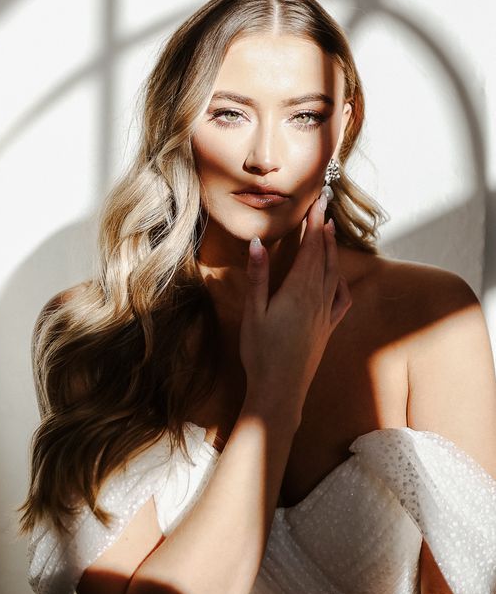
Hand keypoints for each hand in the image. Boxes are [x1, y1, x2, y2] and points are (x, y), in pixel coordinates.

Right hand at [239, 194, 351, 422]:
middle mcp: (318, 299)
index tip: (317, 202)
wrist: (281, 391)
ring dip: (332, 251)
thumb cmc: (261, 353)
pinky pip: (340, 299)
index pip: (310, 249)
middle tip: (324, 206)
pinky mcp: (327, 329)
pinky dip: (340, 281)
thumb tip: (257, 243)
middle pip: (324, 256)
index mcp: (299, 291)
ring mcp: (325, 314)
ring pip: (334, 274)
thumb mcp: (254, 312)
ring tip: (330, 231)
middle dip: (324, 230)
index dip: (314, 224)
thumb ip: (258, 277)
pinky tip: (338, 278)